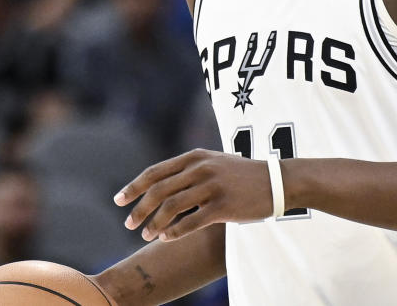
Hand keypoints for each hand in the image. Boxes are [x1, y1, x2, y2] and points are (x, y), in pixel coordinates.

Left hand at [114, 149, 273, 242]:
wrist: (277, 181)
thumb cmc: (242, 175)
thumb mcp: (214, 162)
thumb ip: (188, 169)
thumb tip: (158, 184)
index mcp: (194, 157)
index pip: (154, 172)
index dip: (133, 187)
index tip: (119, 201)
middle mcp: (200, 169)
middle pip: (158, 191)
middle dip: (139, 209)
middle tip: (129, 224)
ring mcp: (211, 187)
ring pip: (171, 208)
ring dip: (153, 224)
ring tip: (146, 235)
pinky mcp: (223, 206)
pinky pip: (190, 223)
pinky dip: (173, 233)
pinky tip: (166, 239)